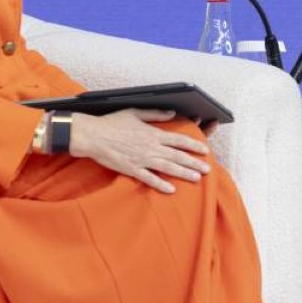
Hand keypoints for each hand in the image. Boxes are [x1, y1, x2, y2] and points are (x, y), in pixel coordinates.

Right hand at [69, 109, 211, 193]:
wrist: (93, 136)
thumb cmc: (113, 123)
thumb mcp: (135, 113)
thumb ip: (156, 114)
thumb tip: (172, 113)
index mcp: (153, 133)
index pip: (179, 140)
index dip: (194, 145)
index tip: (205, 150)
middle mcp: (151, 147)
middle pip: (177, 156)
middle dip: (194, 163)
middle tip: (208, 169)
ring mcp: (142, 159)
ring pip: (168, 168)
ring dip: (183, 173)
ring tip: (197, 178)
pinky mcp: (132, 169)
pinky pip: (149, 178)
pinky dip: (161, 184)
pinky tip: (171, 189)